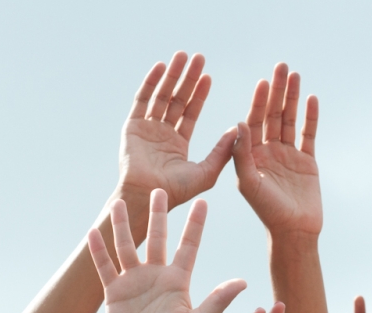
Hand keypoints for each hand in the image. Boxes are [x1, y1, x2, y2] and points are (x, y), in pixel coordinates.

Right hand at [87, 189, 245, 312]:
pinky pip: (105, 267)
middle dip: (159, 214)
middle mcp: (157, 275)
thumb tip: (244, 282)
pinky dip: (99, 250)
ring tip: (121, 202)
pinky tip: (94, 231)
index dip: (195, 223)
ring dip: (124, 225)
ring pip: (128, 246)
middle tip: (159, 189)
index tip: (203, 200)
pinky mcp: (115, 292)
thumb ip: (219, 300)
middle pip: (158, 237)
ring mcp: (135, 281)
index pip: (189, 244)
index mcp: (179, 279)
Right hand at [119, 52, 236, 210]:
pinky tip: (161, 67)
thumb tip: (238, 131)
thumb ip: (222, 151)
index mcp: (177, 143)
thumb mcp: (207, 171)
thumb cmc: (177, 191)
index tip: (209, 77)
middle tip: (198, 58)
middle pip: (177, 99)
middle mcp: (161, 133)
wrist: (149, 197)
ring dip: (171, 75)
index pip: (190, 112)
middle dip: (187, 78)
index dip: (199, 94)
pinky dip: (151, 82)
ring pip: (161, 95)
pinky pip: (142, 100)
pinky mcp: (132, 126)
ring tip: (182, 56)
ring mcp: (146, 128)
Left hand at [232, 63, 321, 235]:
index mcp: (251, 155)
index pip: (253, 122)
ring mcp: (288, 155)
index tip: (262, 83)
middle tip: (281, 68)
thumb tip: (238, 123)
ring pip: (290, 120)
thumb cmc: (267, 211)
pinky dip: (310, 117)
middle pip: (272, 115)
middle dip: (276, 91)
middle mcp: (268, 151)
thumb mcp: (248, 182)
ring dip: (292, 98)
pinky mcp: (307, 161)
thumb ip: (242, 153)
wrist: (294, 231)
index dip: (258, 101)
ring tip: (295, 75)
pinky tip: (311, 99)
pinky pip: (308, 134)